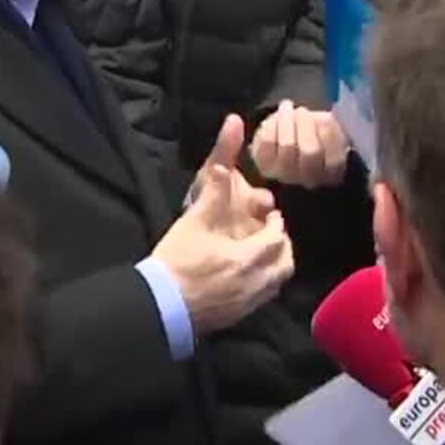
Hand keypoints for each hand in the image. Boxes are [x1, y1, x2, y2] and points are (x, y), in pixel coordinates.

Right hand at [155, 115, 294, 334]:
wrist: (159, 305)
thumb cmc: (177, 259)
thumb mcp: (195, 218)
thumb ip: (216, 180)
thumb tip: (232, 128)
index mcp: (248, 258)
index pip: (277, 239)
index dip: (276, 225)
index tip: (271, 215)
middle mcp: (255, 284)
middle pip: (284, 265)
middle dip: (281, 246)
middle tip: (270, 233)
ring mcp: (246, 305)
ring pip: (275, 284)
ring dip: (274, 266)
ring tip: (260, 253)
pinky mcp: (235, 317)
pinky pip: (261, 299)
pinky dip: (262, 284)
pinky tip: (245, 276)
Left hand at [251, 100, 350, 188]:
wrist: (287, 139)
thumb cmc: (315, 133)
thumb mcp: (331, 129)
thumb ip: (333, 127)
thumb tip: (326, 123)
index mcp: (332, 173)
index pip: (334, 161)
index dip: (331, 137)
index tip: (327, 119)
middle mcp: (309, 179)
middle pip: (310, 152)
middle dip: (306, 126)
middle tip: (303, 110)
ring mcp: (285, 175)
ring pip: (288, 146)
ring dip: (288, 121)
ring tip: (288, 107)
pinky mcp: (265, 166)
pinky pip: (268, 141)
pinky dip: (273, 124)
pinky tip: (277, 116)